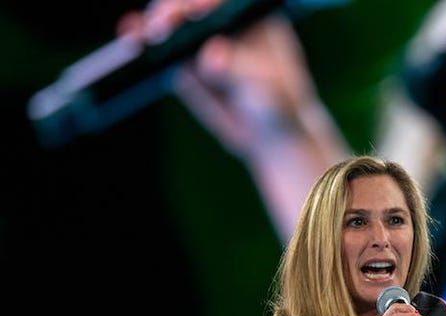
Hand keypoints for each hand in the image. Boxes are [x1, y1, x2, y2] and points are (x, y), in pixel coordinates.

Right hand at [117, 0, 325, 157]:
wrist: (270, 138)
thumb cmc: (280, 109)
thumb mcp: (268, 93)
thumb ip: (241, 73)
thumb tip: (210, 57)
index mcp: (254, 16)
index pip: (224, 0)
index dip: (204, 2)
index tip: (193, 12)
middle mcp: (225, 21)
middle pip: (192, 4)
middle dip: (173, 10)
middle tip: (160, 26)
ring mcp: (201, 39)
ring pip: (171, 21)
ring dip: (152, 23)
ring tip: (138, 36)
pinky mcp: (182, 61)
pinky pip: (159, 47)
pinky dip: (142, 40)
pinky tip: (130, 38)